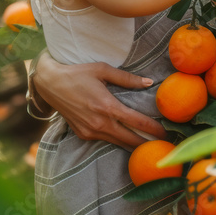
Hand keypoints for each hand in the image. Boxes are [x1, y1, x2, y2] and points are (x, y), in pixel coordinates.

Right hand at [33, 51, 167, 148]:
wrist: (50, 84)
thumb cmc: (78, 73)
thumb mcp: (102, 70)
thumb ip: (127, 78)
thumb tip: (149, 82)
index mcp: (107, 106)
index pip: (137, 122)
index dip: (153, 129)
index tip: (165, 133)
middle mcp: (100, 122)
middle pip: (129, 139)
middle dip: (146, 143)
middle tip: (161, 144)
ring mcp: (90, 131)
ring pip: (117, 142)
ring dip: (132, 144)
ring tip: (147, 144)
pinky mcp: (83, 134)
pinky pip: (105, 140)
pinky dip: (116, 140)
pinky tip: (125, 138)